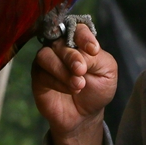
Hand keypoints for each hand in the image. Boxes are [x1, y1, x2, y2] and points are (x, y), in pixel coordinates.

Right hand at [31, 23, 117, 144]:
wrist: (86, 115)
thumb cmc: (97, 89)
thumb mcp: (107, 72)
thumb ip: (97, 59)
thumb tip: (83, 52)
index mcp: (79, 42)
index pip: (77, 29)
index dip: (83, 36)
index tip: (94, 50)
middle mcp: (61, 48)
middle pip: (60, 42)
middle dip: (72, 56)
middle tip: (82, 70)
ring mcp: (48, 62)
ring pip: (46, 55)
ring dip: (62, 70)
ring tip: (78, 84)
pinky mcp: (38, 77)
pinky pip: (42, 74)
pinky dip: (57, 82)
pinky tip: (70, 90)